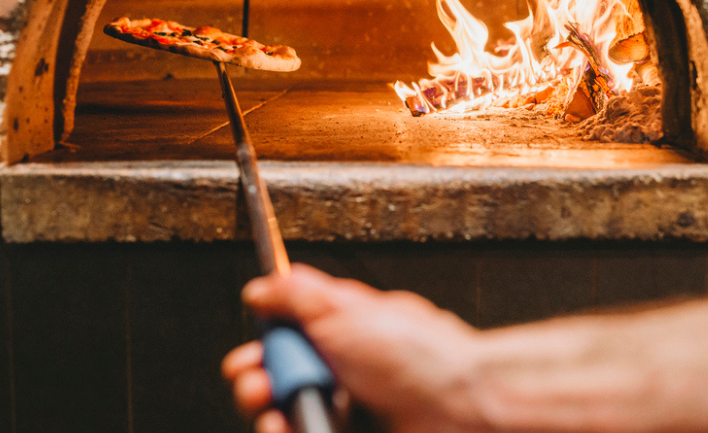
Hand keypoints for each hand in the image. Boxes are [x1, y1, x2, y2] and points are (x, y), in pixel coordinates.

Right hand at [222, 264, 486, 432]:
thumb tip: (260, 288)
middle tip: (258, 386)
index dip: (260, 352)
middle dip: (255, 385)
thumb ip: (297, 295)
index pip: (284, 342)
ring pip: (287, 417)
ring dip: (269, 416)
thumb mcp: (345, 308)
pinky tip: (289, 429)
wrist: (459, 402)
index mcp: (340, 333)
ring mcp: (348, 411)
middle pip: (277, 384)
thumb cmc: (417, 354)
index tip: (247, 361)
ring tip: (275, 414)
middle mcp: (342, 372)